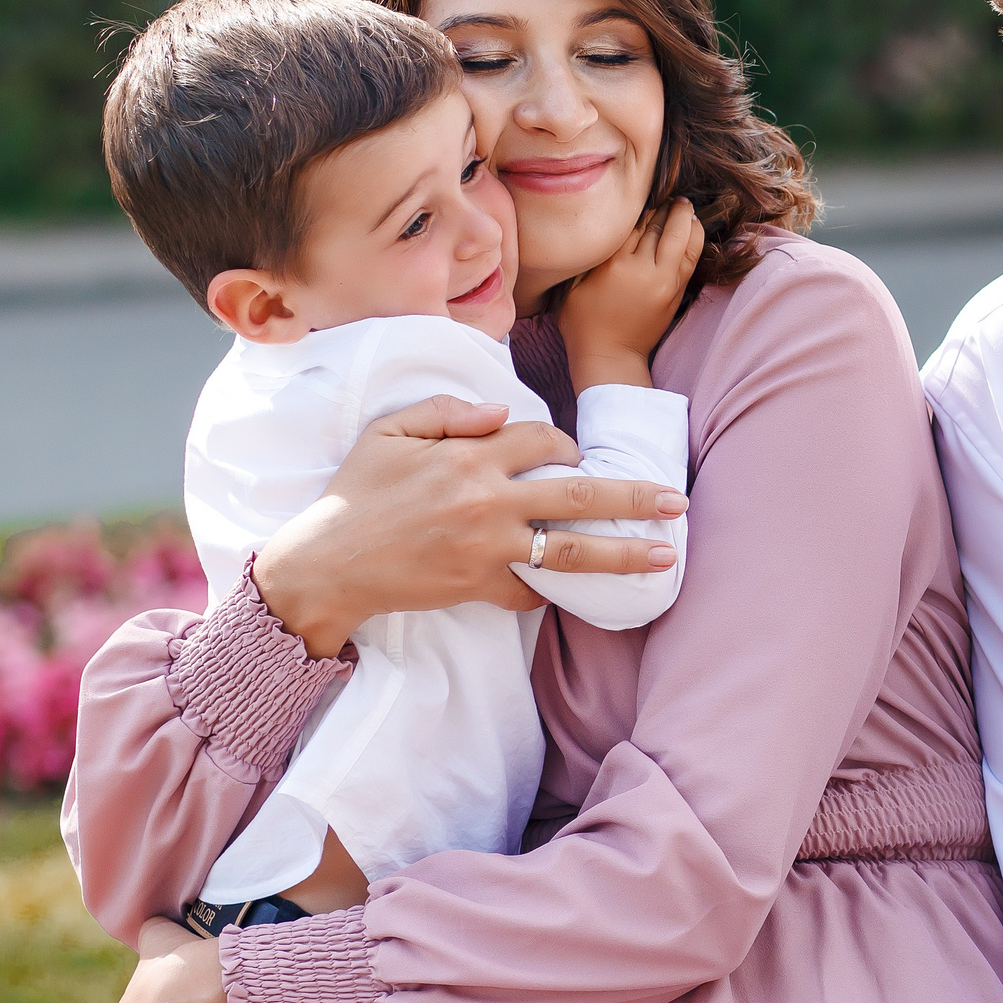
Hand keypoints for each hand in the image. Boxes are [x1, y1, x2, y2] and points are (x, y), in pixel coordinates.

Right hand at [253, 395, 688, 653]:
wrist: (326, 564)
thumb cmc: (355, 494)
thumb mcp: (389, 433)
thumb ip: (447, 411)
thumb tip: (500, 411)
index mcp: (470, 457)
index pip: (541, 440)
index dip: (563, 444)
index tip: (571, 454)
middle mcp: (489, 502)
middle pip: (579, 493)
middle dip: (633, 496)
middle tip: (676, 503)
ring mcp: (488, 548)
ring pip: (572, 550)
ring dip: (623, 553)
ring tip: (664, 555)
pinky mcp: (479, 586)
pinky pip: (531, 590)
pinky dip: (550, 588)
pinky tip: (581, 591)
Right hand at [561, 201, 705, 389]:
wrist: (609, 356)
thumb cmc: (582, 321)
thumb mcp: (575, 283)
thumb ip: (592, 254)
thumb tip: (606, 226)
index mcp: (615, 265)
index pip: (634, 224)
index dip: (640, 208)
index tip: (641, 197)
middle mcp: (644, 270)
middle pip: (661, 228)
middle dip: (668, 209)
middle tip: (672, 194)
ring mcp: (665, 282)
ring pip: (683, 240)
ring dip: (687, 220)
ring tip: (685, 206)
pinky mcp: (676, 293)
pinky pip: (691, 258)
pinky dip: (694, 239)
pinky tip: (693, 227)